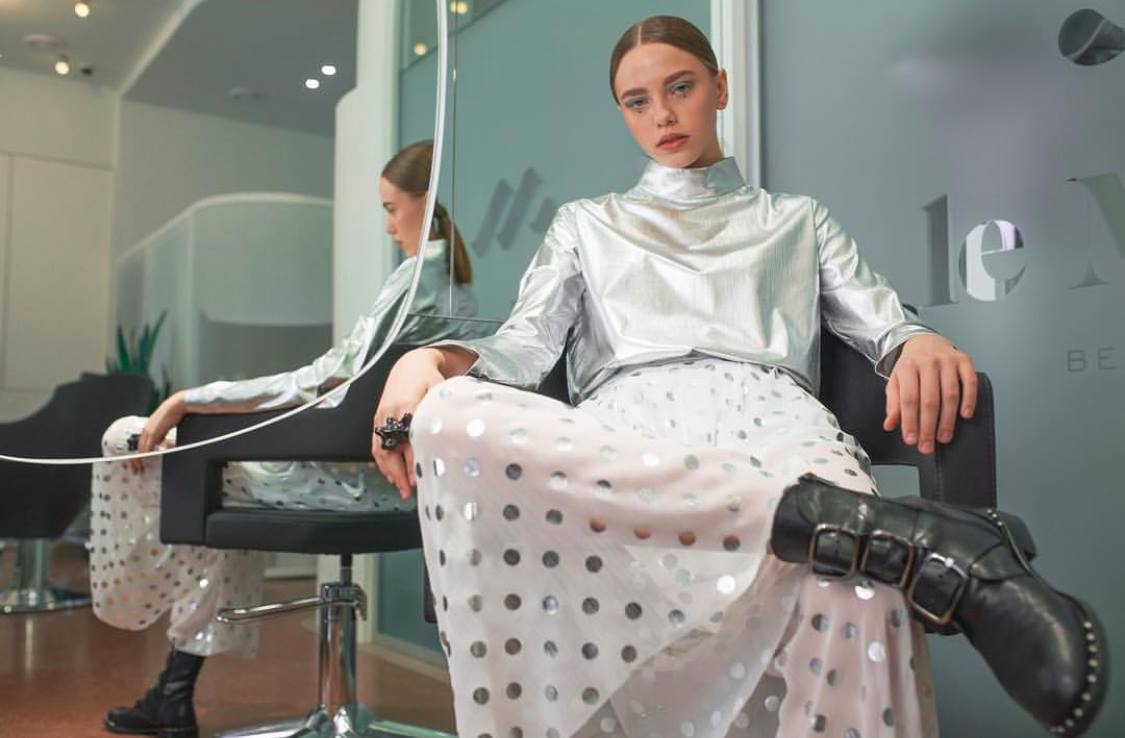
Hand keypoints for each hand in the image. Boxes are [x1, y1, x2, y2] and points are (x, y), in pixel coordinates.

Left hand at [130, 390, 187, 472]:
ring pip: (141, 448)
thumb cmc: (174, 413)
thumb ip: (162, 434)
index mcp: (149, 428)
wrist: (177, 405)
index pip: (141, 444)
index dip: (139, 454)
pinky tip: (146, 460)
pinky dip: (145, 454)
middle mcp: (146, 430)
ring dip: (139, 459)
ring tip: (139, 467)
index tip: (139, 462)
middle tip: (136, 469)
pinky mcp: (153, 432)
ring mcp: (149, 431)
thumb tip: (163, 442)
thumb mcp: (166, 426)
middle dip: (135, 460)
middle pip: (138, 448)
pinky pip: (147, 446)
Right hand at [372, 348, 447, 499]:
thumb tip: (450, 440)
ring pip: (381, 449)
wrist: (411, 363)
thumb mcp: (441, 393)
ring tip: (400, 487)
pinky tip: (390, 473)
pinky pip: (376, 443)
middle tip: (409, 490)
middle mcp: (393, 412)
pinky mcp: (378, 417)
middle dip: (399, 473)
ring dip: (390, 471)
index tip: (420, 477)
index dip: (414, 461)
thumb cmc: (430, 378)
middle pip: (392, 449)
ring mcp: (383, 415)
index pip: (410, 441)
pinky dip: (382, 461)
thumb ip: (442, 414)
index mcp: (410, 404)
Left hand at [884, 334, 977, 454]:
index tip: (911, 441)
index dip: (910, 422)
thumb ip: (893, 403)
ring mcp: (947, 360)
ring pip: (950, 394)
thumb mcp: (896, 382)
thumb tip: (890, 425)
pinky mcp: (964, 360)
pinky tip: (965, 415)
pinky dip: (969, 399)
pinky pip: (969, 382)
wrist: (926, 341)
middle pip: (929, 400)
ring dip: (947, 419)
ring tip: (944, 437)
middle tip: (928, 446)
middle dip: (928, 426)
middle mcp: (927, 362)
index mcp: (907, 367)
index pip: (908, 399)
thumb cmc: (911, 367)